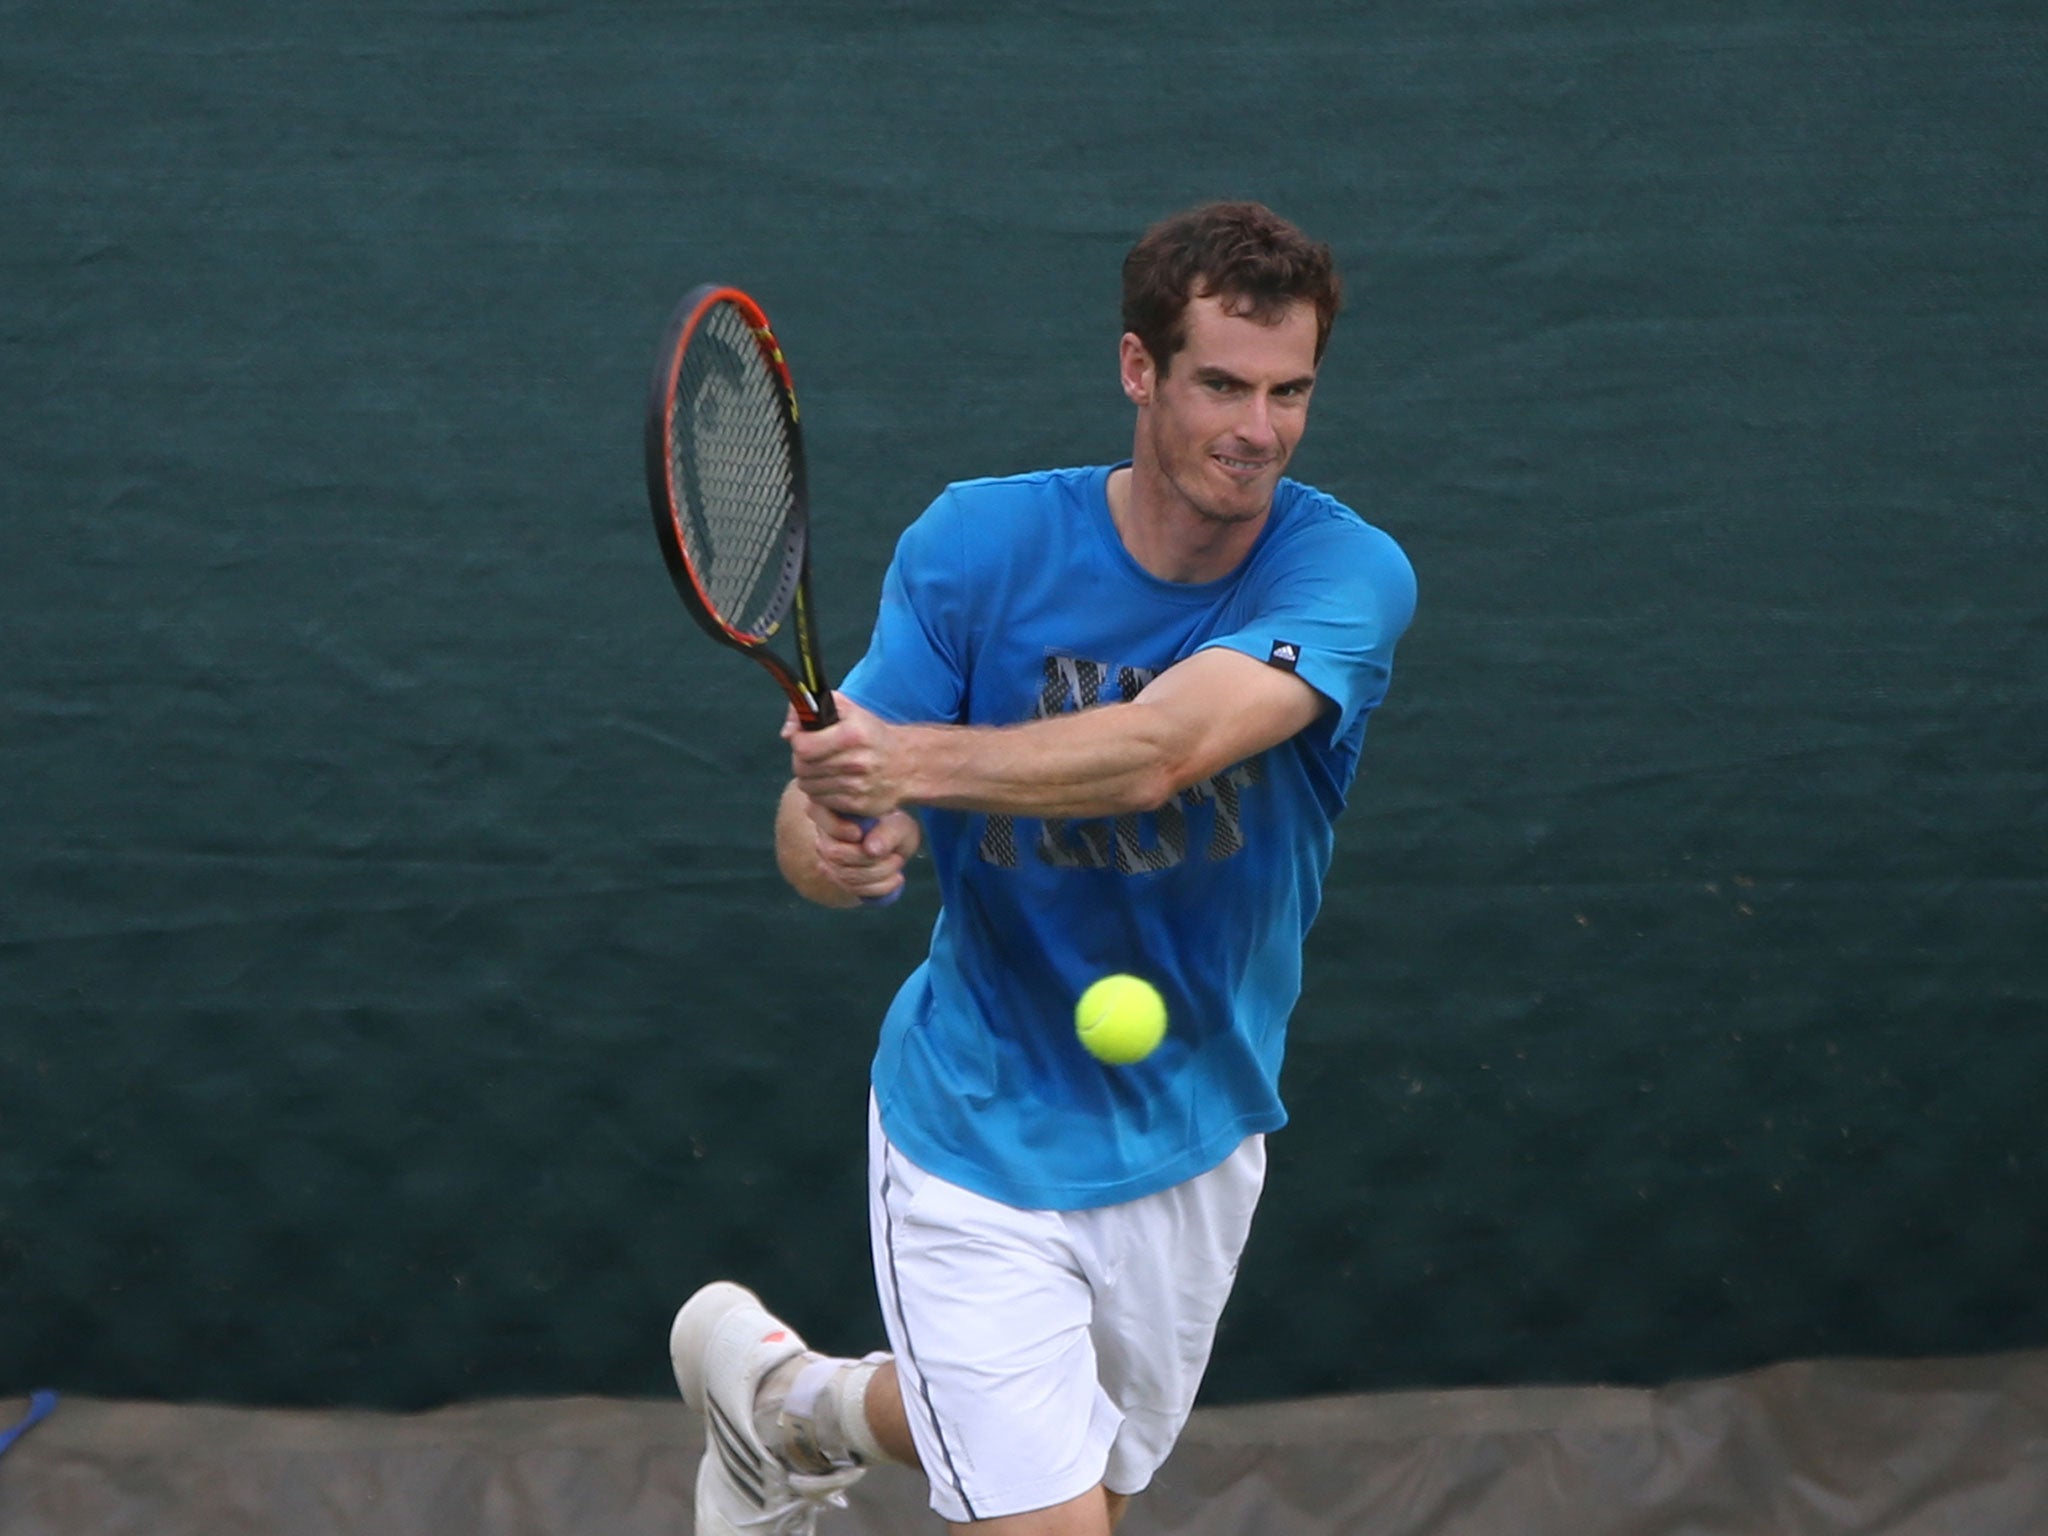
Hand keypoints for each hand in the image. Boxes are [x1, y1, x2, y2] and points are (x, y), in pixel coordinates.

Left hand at [783, 693, 907, 820]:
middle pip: (802, 768)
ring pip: (808, 786)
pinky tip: (834, 782)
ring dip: (811, 777)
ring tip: (825, 768)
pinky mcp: (858, 806)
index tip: (804, 737)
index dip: (798, 741)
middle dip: (802, 760)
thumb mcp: (848, 710)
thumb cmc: (872, 735)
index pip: (803, 746)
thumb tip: (787, 732)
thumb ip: (812, 709)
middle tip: (814, 754)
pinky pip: (821, 801)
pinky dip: (821, 792)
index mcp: (853, 735)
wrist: (908, 765)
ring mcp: (857, 787)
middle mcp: (856, 762)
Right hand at [803, 797, 919, 903]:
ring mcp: (828, 860)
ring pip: (845, 875)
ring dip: (879, 874)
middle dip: (870, 860)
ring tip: (898, 862)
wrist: (895, 848)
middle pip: (835, 854)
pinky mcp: (838, 879)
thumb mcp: (899, 826)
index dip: (838, 829)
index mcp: (832, 812)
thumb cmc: (895, 829)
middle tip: (896, 855)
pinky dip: (879, 887)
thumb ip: (887, 834)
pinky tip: (896, 878)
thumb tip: (870, 849)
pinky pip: (853, 889)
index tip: (859, 833)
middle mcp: (824, 836)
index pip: (820, 819)